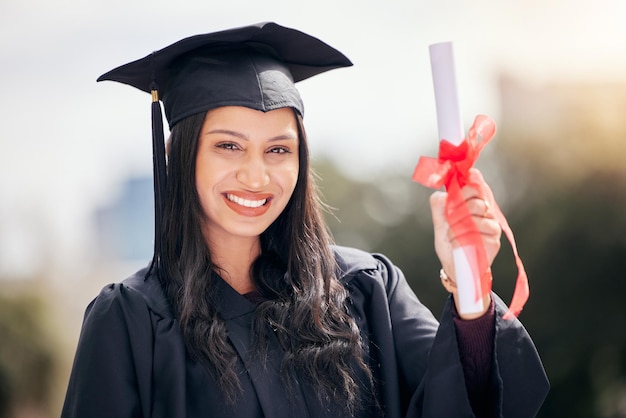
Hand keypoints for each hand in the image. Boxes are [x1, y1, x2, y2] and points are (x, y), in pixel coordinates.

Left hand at [429, 169, 500, 317]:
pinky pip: (478, 234)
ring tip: (452, 236)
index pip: (477, 186)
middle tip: (450, 220)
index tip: (454, 196)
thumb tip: (441, 193)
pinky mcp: (494, 241)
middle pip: (477, 200)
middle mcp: (487, 213)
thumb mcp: (439, 223)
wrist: (455, 267)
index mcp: (475, 204)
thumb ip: (439, 206)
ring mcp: (492, 227)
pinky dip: (462, 239)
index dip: (466, 188)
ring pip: (476, 217)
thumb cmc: (449, 242)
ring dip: (457, 227)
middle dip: (458, 210)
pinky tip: (459, 244)